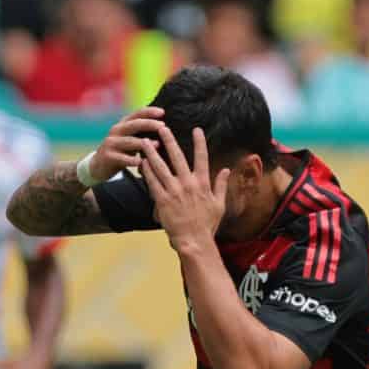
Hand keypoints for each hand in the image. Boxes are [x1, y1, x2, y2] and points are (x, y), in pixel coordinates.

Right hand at [88, 106, 167, 182]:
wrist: (99, 166)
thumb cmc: (122, 152)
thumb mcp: (131, 140)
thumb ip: (143, 134)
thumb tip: (165, 130)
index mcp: (124, 125)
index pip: (137, 114)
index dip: (149, 112)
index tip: (162, 112)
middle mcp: (116, 131)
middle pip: (134, 125)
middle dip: (149, 124)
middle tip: (163, 126)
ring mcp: (111, 143)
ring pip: (129, 141)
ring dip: (143, 142)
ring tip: (157, 144)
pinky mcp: (108, 156)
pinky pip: (121, 158)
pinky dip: (131, 160)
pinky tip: (140, 161)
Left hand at [141, 126, 229, 252]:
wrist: (194, 241)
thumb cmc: (208, 225)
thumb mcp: (219, 204)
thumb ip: (221, 185)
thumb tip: (226, 170)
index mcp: (202, 184)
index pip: (202, 158)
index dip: (199, 142)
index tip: (197, 129)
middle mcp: (188, 184)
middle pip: (177, 157)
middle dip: (169, 140)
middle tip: (162, 127)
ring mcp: (174, 191)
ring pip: (161, 167)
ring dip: (152, 152)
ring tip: (145, 141)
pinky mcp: (162, 200)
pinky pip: (152, 182)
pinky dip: (147, 171)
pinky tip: (141, 161)